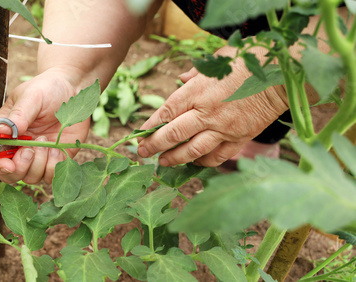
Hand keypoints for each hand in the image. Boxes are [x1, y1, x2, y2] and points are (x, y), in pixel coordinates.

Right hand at [0, 70, 89, 183]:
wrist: (72, 89)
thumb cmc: (46, 89)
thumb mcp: (31, 97)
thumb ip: (18, 115)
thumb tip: (0, 131)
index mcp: (6, 133)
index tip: (9, 165)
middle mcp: (19, 148)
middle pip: (10, 174)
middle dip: (20, 168)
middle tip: (30, 149)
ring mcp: (38, 156)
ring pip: (31, 178)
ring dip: (39, 165)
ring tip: (46, 142)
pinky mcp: (55, 159)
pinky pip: (51, 175)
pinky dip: (54, 166)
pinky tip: (57, 149)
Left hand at [137, 46, 288, 166]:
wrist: (282, 76)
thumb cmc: (248, 61)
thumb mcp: (217, 60)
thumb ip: (195, 73)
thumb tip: (181, 80)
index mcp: (198, 92)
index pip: (166, 112)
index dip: (149, 126)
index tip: (139, 134)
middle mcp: (207, 113)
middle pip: (173, 135)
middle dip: (153, 146)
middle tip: (142, 153)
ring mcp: (223, 129)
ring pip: (192, 151)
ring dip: (173, 159)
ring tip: (162, 162)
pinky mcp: (239, 139)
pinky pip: (216, 157)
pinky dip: (202, 162)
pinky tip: (193, 163)